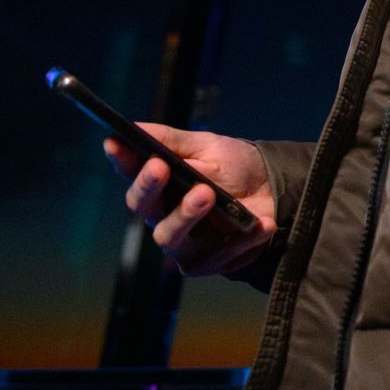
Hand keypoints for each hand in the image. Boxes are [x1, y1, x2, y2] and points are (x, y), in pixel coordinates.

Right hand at [103, 124, 276, 275]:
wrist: (274, 193)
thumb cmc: (233, 167)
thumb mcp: (207, 146)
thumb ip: (172, 141)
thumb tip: (134, 127)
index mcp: (159, 184)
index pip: (132, 173)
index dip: (121, 159)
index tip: (116, 143)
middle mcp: (163, 215)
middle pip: (143, 206)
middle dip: (149, 186)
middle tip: (162, 167)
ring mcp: (182, 242)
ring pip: (169, 236)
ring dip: (187, 213)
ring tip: (207, 193)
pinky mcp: (206, 261)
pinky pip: (218, 253)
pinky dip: (244, 237)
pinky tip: (263, 223)